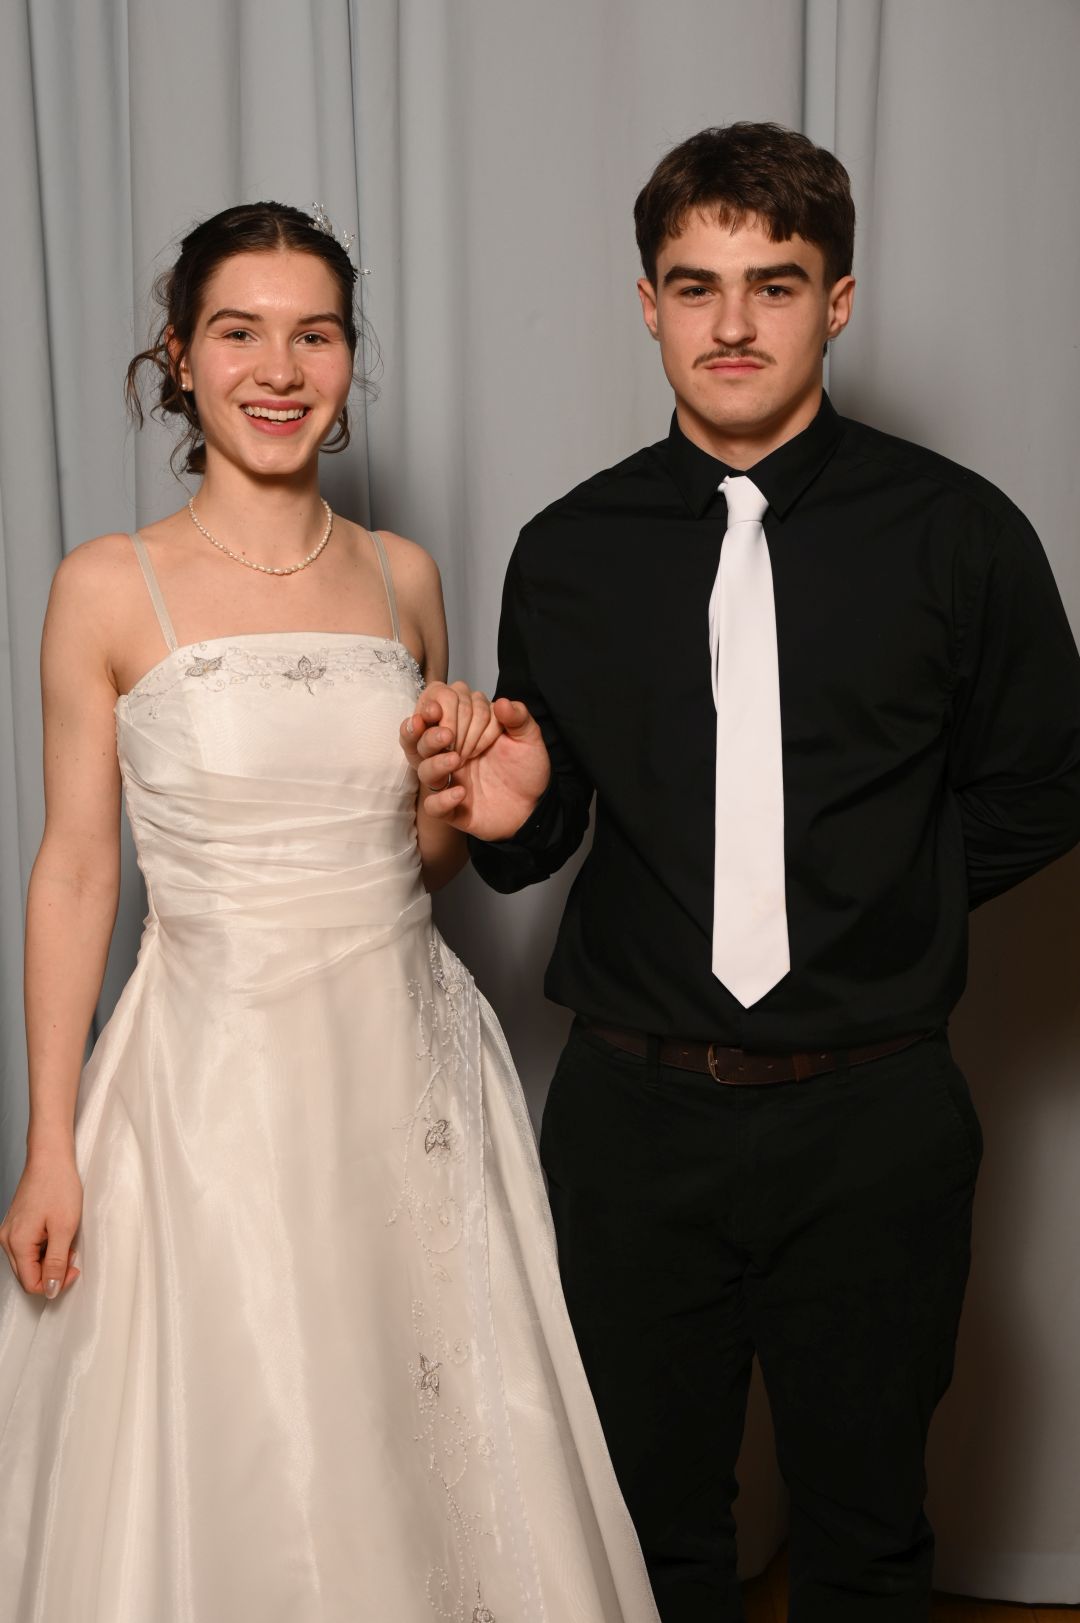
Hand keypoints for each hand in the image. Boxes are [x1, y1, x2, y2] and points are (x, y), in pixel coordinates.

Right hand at [0, 1151, 82, 1298]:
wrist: (51, 1157)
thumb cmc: (58, 1185)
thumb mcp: (64, 1228)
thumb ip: (55, 1262)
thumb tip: (49, 1290)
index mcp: (17, 1243)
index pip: (31, 1283)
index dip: (55, 1283)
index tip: (73, 1269)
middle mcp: (7, 1240)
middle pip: (28, 1274)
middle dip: (52, 1271)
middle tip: (72, 1253)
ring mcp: (10, 1231)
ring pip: (29, 1262)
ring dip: (49, 1258)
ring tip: (66, 1240)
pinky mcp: (16, 1225)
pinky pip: (29, 1248)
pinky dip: (45, 1247)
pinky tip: (57, 1233)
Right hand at [400, 683, 550, 839]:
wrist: (534, 806)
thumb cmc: (525, 769)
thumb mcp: (528, 739)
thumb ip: (518, 718)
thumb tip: (502, 702)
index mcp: (463, 732)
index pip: (435, 715)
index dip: (432, 709)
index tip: (438, 709)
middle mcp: (450, 754)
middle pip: (419, 741)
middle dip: (429, 735)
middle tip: (447, 735)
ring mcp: (448, 781)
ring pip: (423, 770)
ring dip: (435, 762)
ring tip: (457, 760)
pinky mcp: (452, 808)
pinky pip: (434, 806)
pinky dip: (442, 800)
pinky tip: (461, 793)